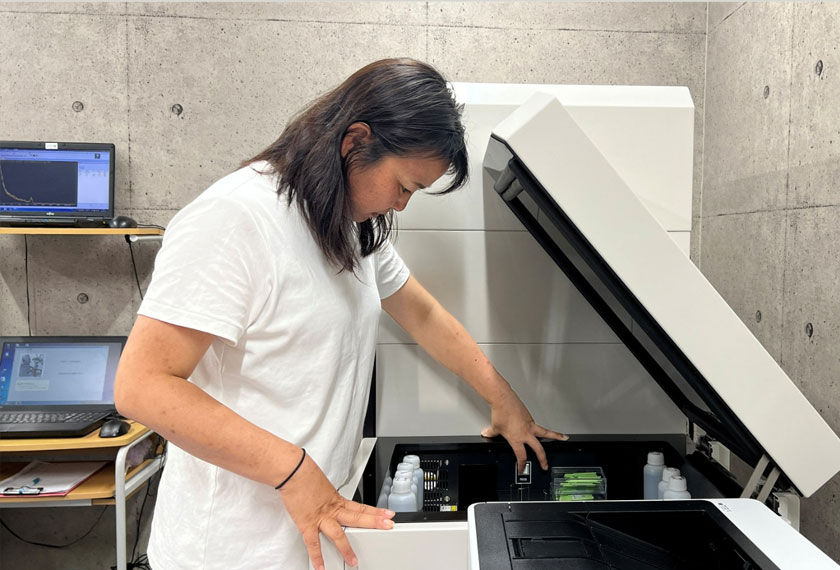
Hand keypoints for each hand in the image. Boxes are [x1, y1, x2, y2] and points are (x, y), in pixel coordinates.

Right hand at [278, 452, 394, 569]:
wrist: (293, 471)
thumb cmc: (305, 475)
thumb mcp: (323, 485)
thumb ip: (328, 496)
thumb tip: (328, 500)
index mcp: (337, 500)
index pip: (361, 507)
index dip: (376, 511)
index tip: (388, 514)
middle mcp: (332, 509)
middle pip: (357, 517)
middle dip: (374, 522)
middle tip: (388, 526)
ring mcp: (321, 517)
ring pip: (338, 533)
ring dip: (346, 548)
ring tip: (354, 561)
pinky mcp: (307, 523)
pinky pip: (313, 543)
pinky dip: (317, 556)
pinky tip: (321, 567)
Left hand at [481, 388, 567, 472]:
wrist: (503, 399)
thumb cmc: (500, 412)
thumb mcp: (495, 427)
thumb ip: (492, 433)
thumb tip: (487, 434)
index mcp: (516, 439)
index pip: (521, 456)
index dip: (522, 465)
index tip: (522, 469)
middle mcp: (525, 433)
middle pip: (538, 449)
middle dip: (543, 459)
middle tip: (546, 465)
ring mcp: (530, 425)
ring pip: (546, 433)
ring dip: (556, 436)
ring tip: (563, 438)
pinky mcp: (530, 417)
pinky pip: (537, 425)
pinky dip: (540, 428)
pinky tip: (540, 428)